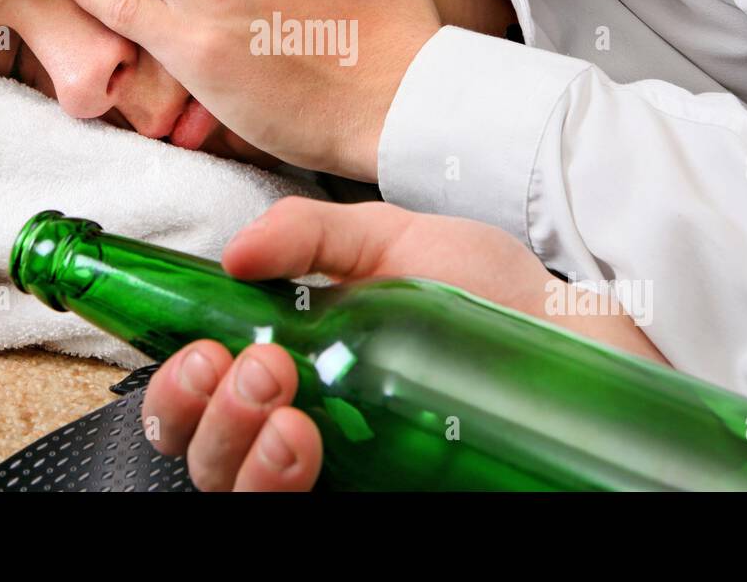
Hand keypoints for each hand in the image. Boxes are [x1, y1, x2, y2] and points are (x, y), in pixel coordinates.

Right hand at [142, 196, 668, 490]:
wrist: (567, 335)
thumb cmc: (485, 291)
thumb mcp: (391, 239)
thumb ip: (309, 236)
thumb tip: (235, 254)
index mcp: (291, 355)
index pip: (201, 387)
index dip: (179, 378)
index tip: (207, 348)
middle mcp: (300, 418)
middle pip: (201, 448)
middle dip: (201, 412)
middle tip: (252, 369)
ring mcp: (336, 466)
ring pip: (234, 490)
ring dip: (235, 451)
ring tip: (284, 408)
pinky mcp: (371, 494)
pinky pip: (295, 510)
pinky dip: (277, 486)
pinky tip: (304, 445)